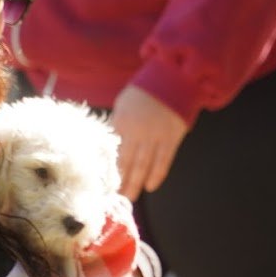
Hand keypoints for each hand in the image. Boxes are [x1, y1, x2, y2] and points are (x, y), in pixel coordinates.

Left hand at [109, 85, 188, 200]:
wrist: (172, 79)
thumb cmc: (144, 91)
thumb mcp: (123, 104)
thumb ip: (118, 125)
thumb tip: (111, 146)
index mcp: (122, 122)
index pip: (113, 152)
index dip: (108, 169)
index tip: (103, 183)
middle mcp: (137, 132)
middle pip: (127, 162)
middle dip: (121, 182)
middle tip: (116, 197)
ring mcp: (156, 136)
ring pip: (144, 165)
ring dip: (137, 183)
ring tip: (131, 197)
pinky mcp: (171, 138)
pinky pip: (163, 161)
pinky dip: (157, 175)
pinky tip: (151, 186)